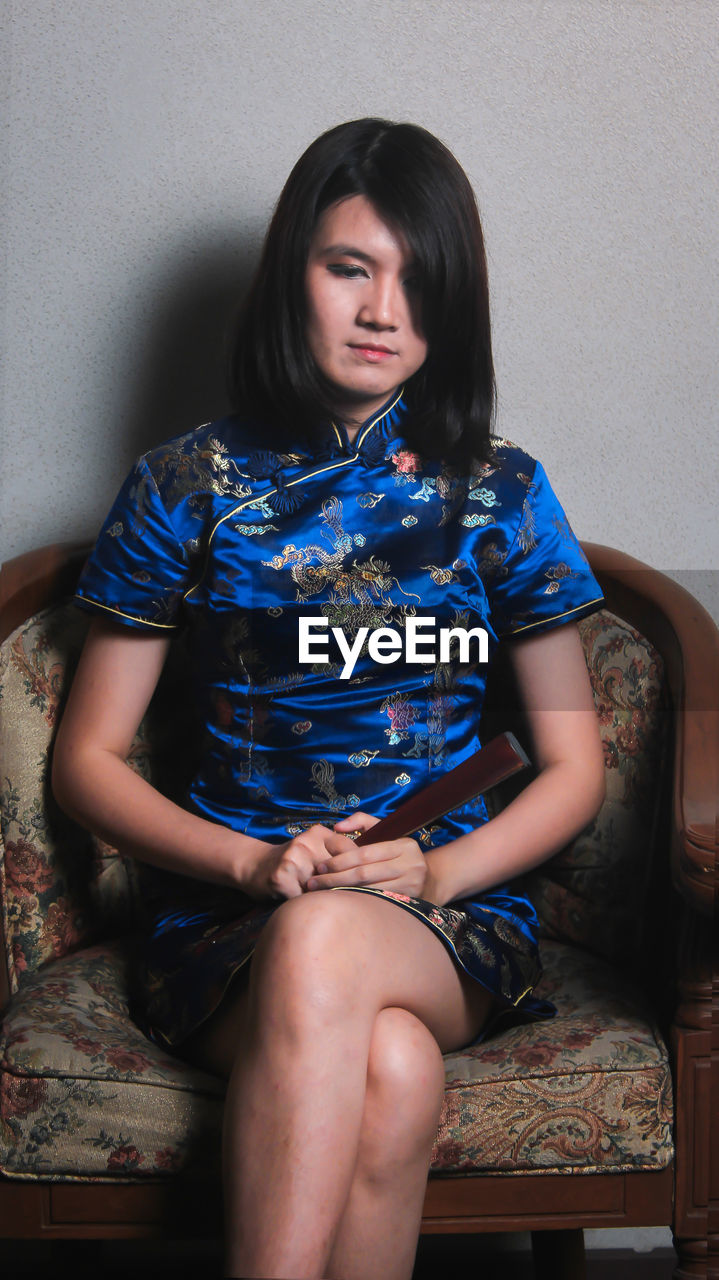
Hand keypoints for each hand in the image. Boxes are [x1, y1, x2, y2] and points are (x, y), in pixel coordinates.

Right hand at [239, 824, 359, 900]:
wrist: (253, 865)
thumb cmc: (291, 861)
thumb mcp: (314, 849)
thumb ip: (337, 855)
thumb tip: (368, 873)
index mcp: (318, 833)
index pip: (349, 850)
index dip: (357, 869)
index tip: (363, 882)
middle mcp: (306, 842)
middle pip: (337, 871)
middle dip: (342, 886)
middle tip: (347, 898)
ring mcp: (292, 858)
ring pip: (321, 887)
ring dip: (323, 898)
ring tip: (320, 901)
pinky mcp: (281, 876)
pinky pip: (303, 898)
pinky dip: (305, 905)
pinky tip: (301, 903)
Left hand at [305, 811, 429, 898]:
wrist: (431, 880)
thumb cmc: (400, 855)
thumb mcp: (387, 832)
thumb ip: (362, 822)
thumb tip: (337, 827)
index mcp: (403, 845)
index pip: (365, 853)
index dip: (340, 860)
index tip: (320, 866)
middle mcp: (411, 864)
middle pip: (364, 873)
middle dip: (335, 878)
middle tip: (314, 882)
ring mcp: (412, 885)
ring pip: (369, 890)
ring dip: (343, 892)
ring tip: (322, 893)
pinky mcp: (410, 902)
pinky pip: (377, 902)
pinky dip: (357, 902)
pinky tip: (342, 902)